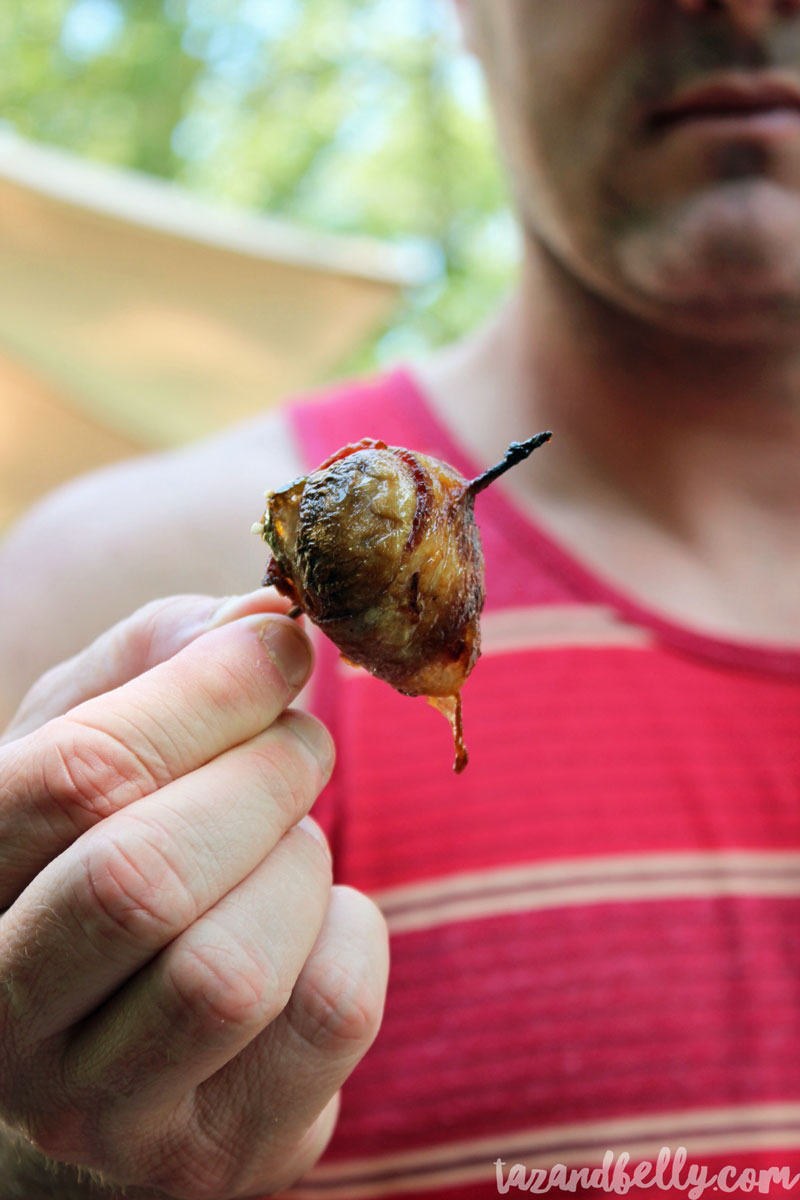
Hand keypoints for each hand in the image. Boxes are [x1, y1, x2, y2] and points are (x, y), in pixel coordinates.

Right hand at [0, 591, 388, 1198]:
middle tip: (301, 740)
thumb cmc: (100, 858)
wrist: (109, 1046)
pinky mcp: (218, 1158)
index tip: (278, 646)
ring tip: (288, 839)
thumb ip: (156, 665)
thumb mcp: (88, 744)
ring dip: (297, 864)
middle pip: (147, 877)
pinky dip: (351, 932)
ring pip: (231, 968)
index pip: (73, 778)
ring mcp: (102, 1116)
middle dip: (261, 776)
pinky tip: (313, 919)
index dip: (202, 694)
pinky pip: (327, 1016)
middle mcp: (1, 1025)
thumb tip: (262, 617)